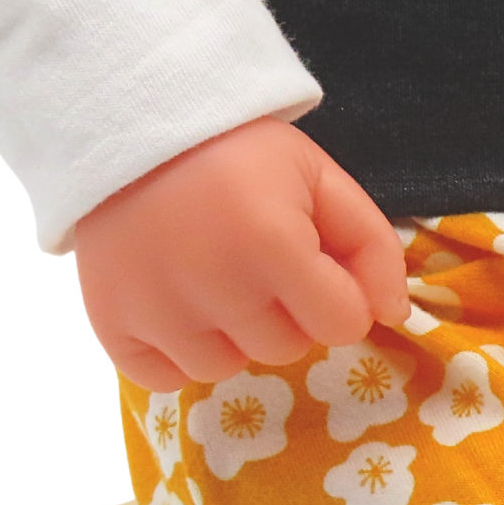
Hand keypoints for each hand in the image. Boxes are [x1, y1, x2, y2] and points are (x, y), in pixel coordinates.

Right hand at [75, 118, 409, 390]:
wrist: (131, 126)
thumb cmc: (238, 155)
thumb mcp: (320, 179)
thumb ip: (372, 247)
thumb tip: (392, 315)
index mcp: (273, 244)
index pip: (342, 324)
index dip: (336, 294)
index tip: (310, 261)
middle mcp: (214, 285)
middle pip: (286, 348)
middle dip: (285, 312)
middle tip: (251, 259)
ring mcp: (157, 310)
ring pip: (227, 368)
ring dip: (231, 335)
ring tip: (210, 277)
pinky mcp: (111, 324)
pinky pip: (164, 378)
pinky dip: (174, 351)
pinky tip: (173, 303)